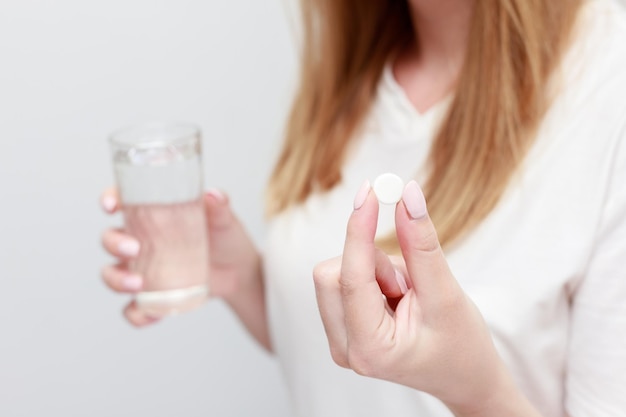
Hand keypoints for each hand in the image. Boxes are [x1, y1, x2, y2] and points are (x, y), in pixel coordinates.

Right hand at [100, 187, 261, 326]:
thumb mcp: (223, 219)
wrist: (240, 271)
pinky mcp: (153, 295)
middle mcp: (140, 241)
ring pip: (112, 274)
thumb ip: (219, 205)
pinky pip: (133, 308)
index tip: (111, 206)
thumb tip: (213, 194)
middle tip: (134, 249)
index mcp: (152, 215)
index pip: (122, 202)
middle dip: (113, 244)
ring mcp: (144, 269)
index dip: (109, 200)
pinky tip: (151, 315)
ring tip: (138, 285)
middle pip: (110, 239)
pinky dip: (136, 314)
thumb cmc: (225, 237)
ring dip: (116, 280)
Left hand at [313, 181, 520, 412]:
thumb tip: (406, 195)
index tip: (370, 191)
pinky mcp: (342, 329)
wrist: (465, 377)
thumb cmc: (462, 344)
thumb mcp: (446, 293)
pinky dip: (370, 278)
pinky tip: (395, 300)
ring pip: (337, 274)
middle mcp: (343, 348)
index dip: (360, 229)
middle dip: (372, 263)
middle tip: (409, 282)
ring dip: (374, 271)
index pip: (351, 277)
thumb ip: (421, 245)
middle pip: (333, 273)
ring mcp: (339, 341)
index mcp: (368, 349)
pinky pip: (343, 282)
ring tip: (408, 296)